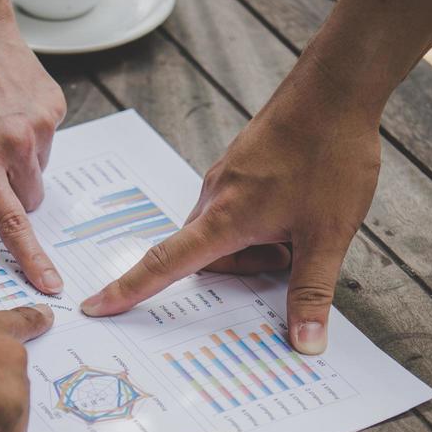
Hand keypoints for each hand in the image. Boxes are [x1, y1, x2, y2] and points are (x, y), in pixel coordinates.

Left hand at [0, 6, 65, 293]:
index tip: (49, 282)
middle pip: (29, 199)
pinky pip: (45, 141)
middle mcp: (17, 141)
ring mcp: (41, 124)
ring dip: (17, 162)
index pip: (10, 220)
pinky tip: (5, 110)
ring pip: (37, 171)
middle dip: (9, 194)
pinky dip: (26, 135)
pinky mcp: (55, 107)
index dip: (30, 257)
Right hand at [80, 62, 380, 354]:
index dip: (128, 290)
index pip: (163, 264)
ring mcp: (227, 177)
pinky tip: (301, 206)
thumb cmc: (330, 156)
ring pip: (226, 232)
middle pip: (205, 255)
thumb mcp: (327, 236)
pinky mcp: (242, 164)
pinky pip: (239, 207)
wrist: (337, 87)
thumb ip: (311, 293)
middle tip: (292, 253)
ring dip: (258, 243)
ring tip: (303, 226)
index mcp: (224, 218)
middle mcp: (215, 196)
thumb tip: (305, 345)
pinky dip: (264, 220)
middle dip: (244, 267)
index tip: (94, 306)